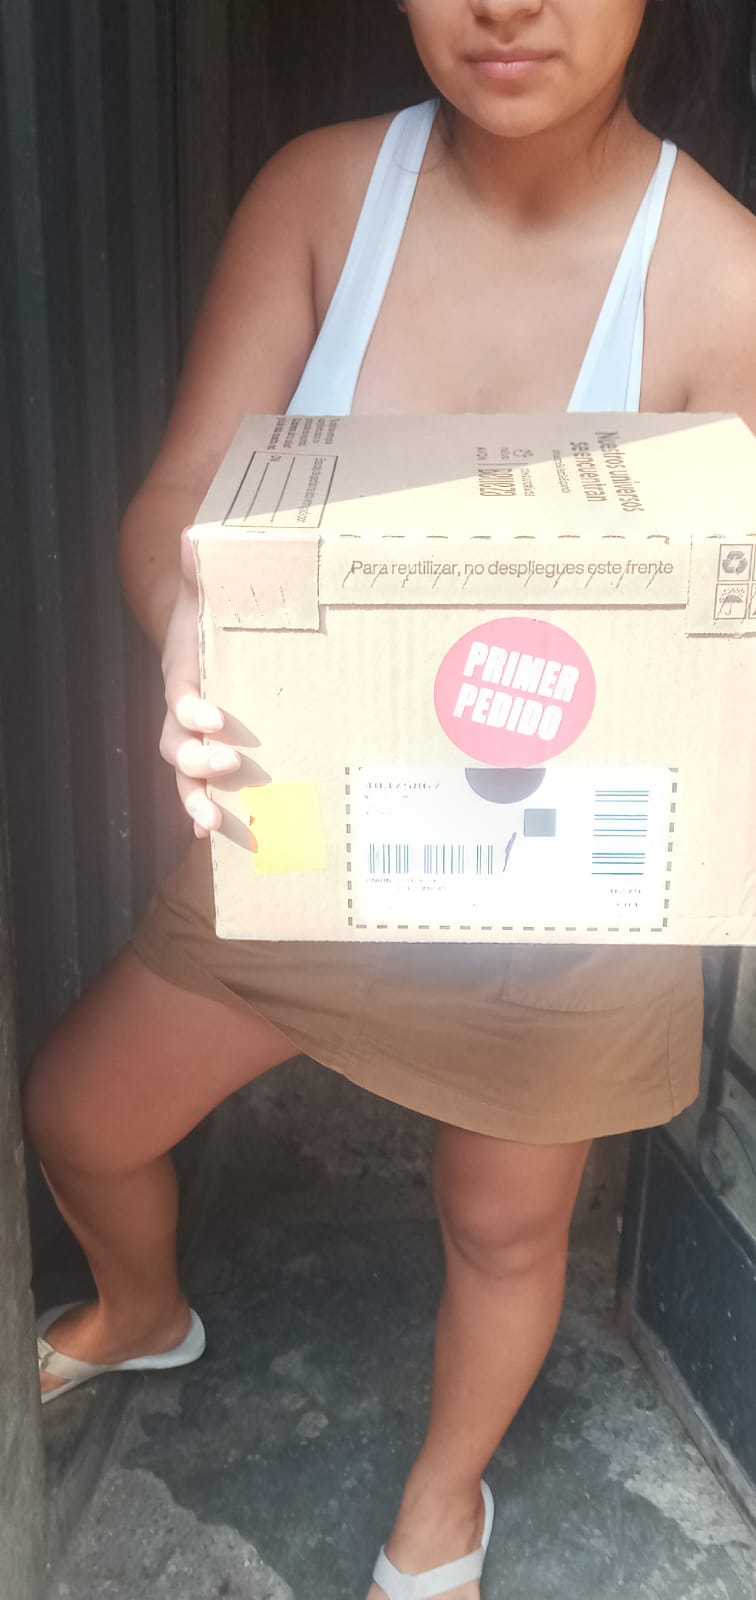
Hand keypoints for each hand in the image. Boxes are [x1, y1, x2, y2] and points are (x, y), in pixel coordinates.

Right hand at [159, 531, 239, 836]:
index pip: (179, 692)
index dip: (189, 706)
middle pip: (175, 743)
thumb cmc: (218, 609)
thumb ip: (205, 567)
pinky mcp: (215, 755)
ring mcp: (197, 738)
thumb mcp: (212, 584)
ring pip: (185, 775)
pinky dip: (205, 812)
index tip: (211, 715)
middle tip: (226, 764)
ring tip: (213, 820)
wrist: (216, 629)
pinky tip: (217, 836)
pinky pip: (204, 788)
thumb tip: (195, 539)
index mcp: (186, 670)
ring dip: (196, 798)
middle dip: (196, 759)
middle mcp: (184, 711)